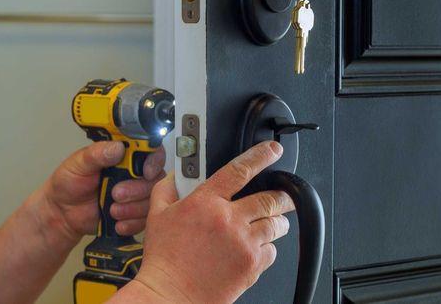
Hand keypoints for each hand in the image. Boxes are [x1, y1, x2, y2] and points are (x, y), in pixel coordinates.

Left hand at [42, 141, 166, 241]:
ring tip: (112, 210)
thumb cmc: (68, 184)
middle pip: (155, 179)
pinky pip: (145, 219)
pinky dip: (131, 223)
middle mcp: (134, 173)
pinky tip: (116, 221)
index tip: (145, 172)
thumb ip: (97, 153)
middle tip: (115, 193)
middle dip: (137, 190)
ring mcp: (136, 194)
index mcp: (123, 156)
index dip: (154, 161)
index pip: (151, 152)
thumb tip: (117, 147)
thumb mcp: (78, 164)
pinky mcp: (135, 213)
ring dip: (133, 208)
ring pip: (151, 200)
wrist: (62, 213)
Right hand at [130, 141, 294, 303]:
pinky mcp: (252, 265)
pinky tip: (257, 247)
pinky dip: (269, 247)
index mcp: (206, 202)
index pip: (239, 170)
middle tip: (284, 195)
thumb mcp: (156, 217)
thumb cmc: (164, 260)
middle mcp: (229, 220)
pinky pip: (273, 250)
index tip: (272, 151)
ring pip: (276, 223)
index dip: (260, 156)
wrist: (170, 295)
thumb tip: (175, 175)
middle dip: (282, 195)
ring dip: (278, 220)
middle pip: (269, 198)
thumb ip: (167, 189)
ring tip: (272, 222)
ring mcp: (243, 243)